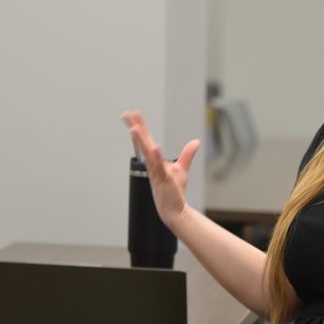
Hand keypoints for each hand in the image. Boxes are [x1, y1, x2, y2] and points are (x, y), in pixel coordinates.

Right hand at [121, 110, 200, 226]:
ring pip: (148, 153)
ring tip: (135, 127)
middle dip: (136, 128)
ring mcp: (156, 172)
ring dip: (141, 140)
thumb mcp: (181, 169)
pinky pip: (159, 167)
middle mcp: (152, 165)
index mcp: (154, 160)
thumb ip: (187, 154)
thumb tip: (195, 142)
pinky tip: (155, 147)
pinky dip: (157, 157)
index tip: (133, 115)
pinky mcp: (163, 180)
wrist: (174, 210)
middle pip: (143, 143)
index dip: (140, 127)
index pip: (146, 140)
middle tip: (128, 114)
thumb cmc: (174, 191)